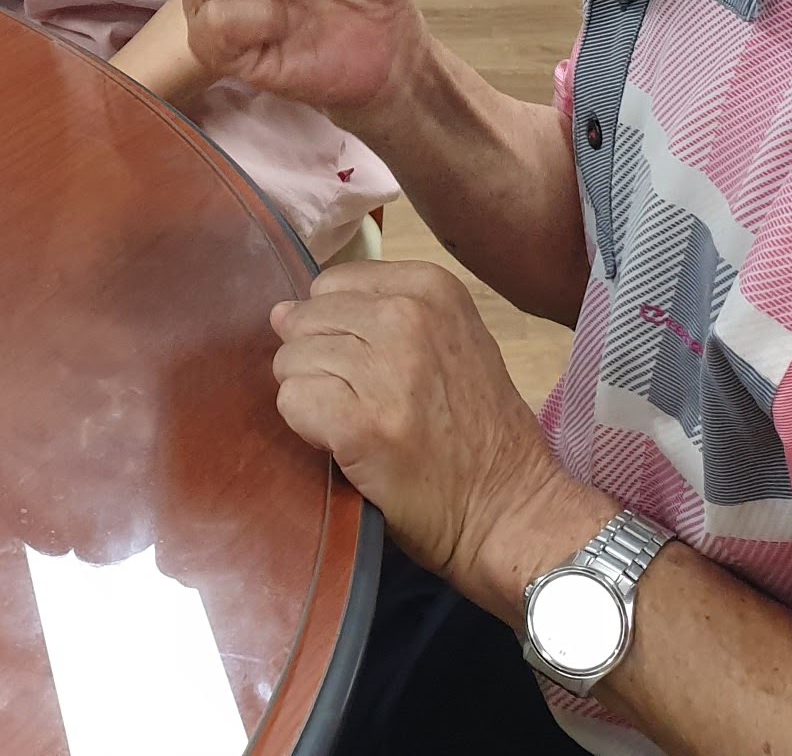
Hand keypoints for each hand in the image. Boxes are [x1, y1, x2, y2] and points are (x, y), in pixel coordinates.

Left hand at [271, 261, 594, 604]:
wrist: (510, 507)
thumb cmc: (477, 431)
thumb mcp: (448, 343)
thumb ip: (372, 316)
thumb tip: (280, 311)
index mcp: (430, 287)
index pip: (332, 284)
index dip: (336, 329)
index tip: (369, 366)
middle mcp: (407, 316)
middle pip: (307, 320)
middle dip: (317, 363)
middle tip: (361, 403)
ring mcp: (383, 368)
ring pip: (291, 361)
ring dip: (313, 398)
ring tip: (358, 424)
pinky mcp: (358, 422)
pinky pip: (292, 401)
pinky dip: (307, 427)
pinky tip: (346, 444)